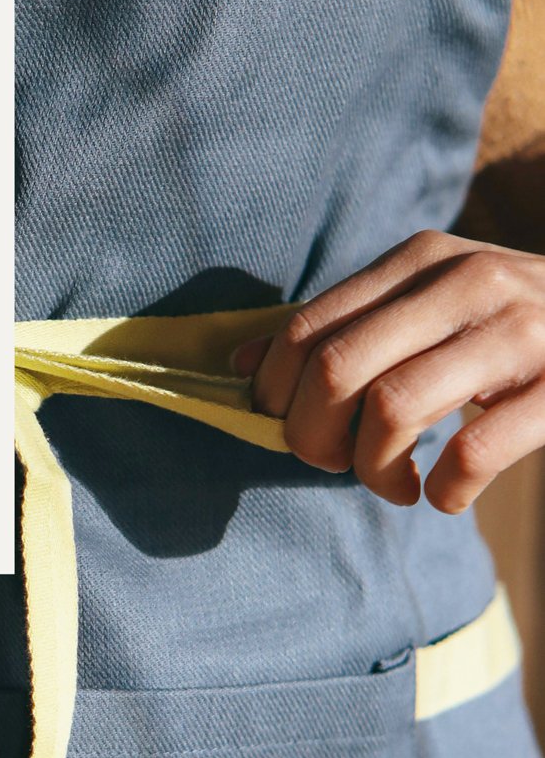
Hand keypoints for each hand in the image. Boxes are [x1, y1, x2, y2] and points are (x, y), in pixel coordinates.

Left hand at [231, 229, 544, 512]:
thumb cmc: (516, 326)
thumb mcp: (436, 302)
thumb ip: (350, 325)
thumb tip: (241, 366)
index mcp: (421, 260)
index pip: (308, 328)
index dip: (275, 390)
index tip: (282, 426)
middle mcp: (466, 283)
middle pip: (338, 369)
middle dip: (311, 433)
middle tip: (327, 463)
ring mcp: (520, 332)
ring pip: (393, 407)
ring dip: (372, 468)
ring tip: (392, 486)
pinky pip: (474, 449)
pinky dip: (444, 488)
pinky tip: (445, 496)